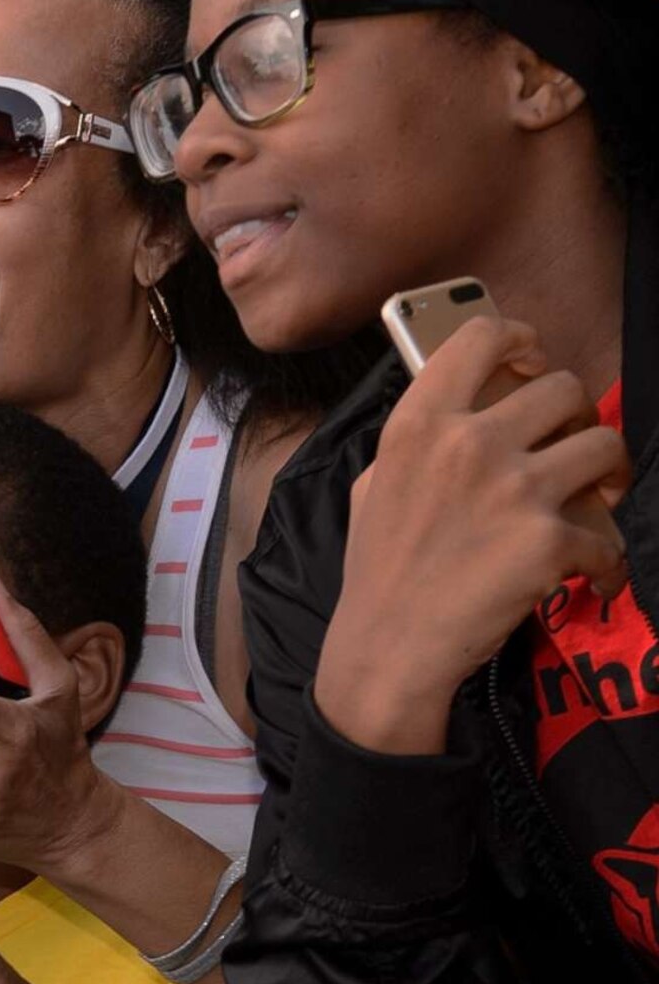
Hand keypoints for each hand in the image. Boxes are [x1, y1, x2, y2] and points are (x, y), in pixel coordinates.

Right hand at [315, 318, 627, 754]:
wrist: (389, 646)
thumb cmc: (379, 568)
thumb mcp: (375, 485)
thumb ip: (420, 441)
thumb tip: (467, 410)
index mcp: (418, 425)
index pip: (483, 338)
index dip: (521, 339)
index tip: (531, 360)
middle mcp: (469, 445)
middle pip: (564, 389)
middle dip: (575, 419)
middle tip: (566, 449)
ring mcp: (513, 490)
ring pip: (606, 445)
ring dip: (607, 475)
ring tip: (594, 500)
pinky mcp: (549, 540)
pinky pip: (609, 536)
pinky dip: (606, 562)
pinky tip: (586, 577)